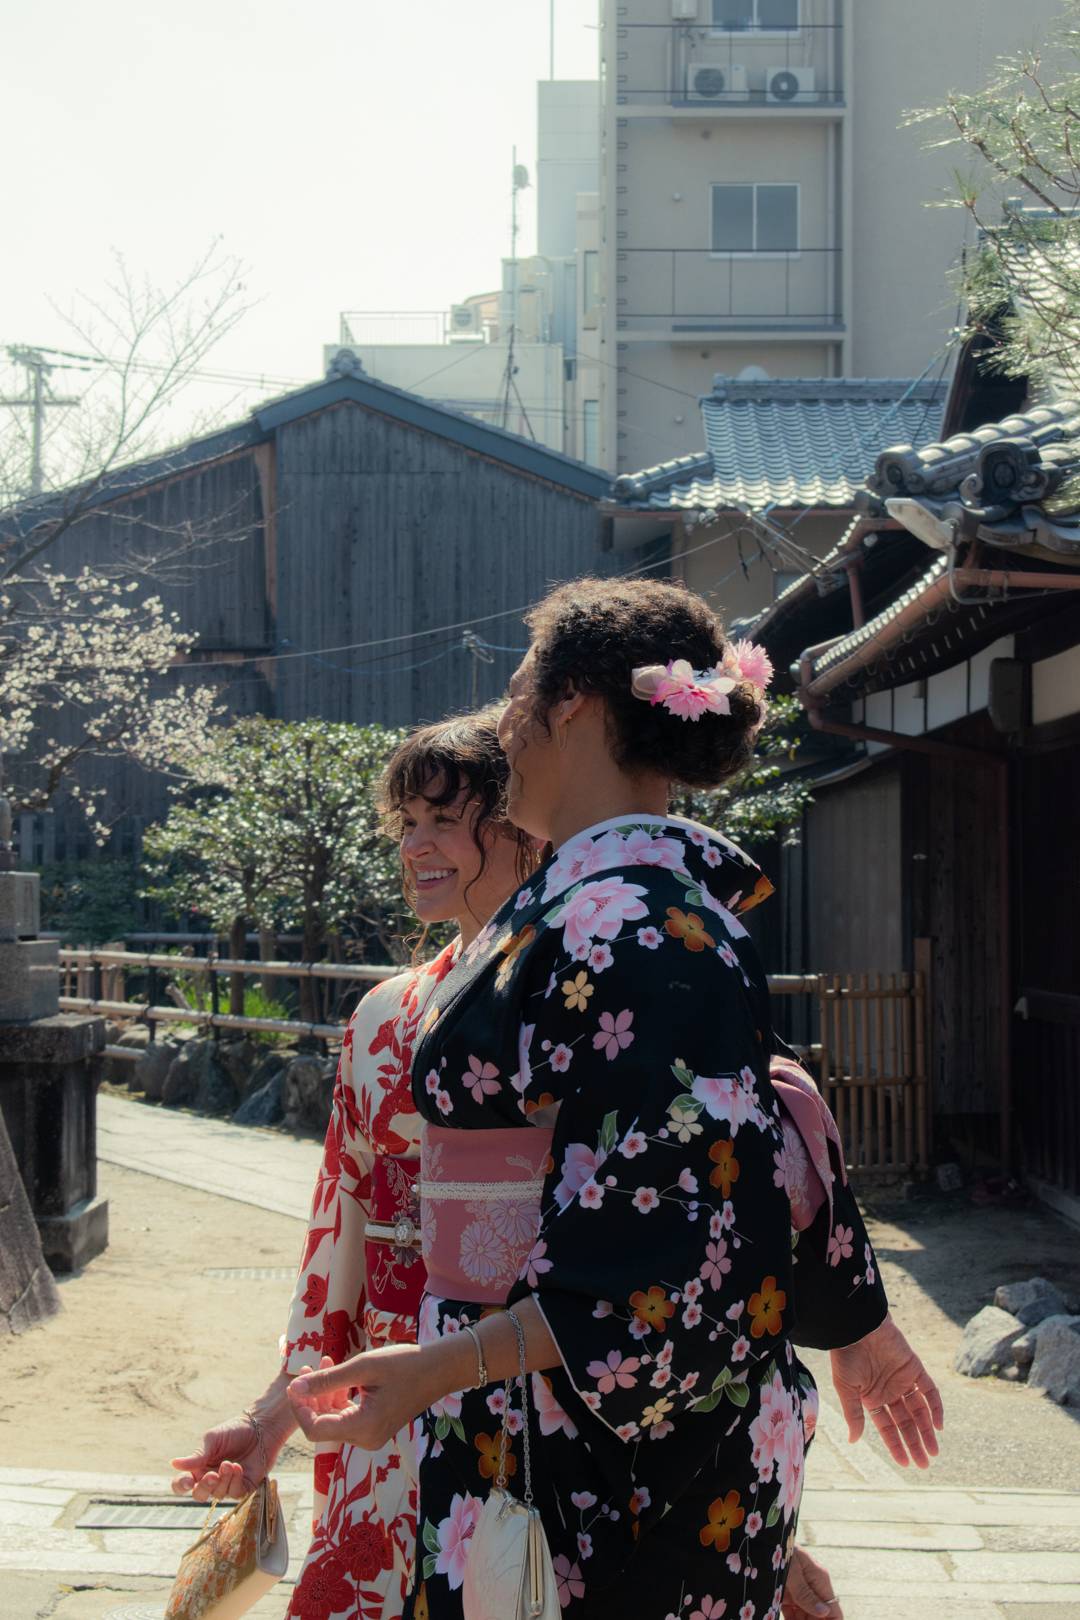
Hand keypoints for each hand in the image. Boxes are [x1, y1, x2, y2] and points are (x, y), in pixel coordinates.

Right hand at [170, 1371, 295, 1500]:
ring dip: (223, 1480)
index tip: (188, 1481)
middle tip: (212, 1475)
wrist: (261, 1427)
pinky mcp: (244, 1487)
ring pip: (218, 1495)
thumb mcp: (212, 1440)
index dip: (181, 1486)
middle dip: (204, 1487)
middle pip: (200, 1495)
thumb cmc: (234, 1430)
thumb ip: (196, 1456)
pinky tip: (238, 1468)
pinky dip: (235, 1481)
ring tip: (229, 1463)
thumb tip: (173, 1463)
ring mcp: (228, 1484)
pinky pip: (235, 1494)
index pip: (182, 1483)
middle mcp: (211, 1479)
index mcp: (199, 1468)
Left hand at [288, 1341, 459, 1451]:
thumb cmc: (404, 1363)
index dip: (300, 1408)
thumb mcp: (363, 1367)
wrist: (439, 1368)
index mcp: (363, 1428)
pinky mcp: (375, 1427)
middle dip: (312, 1397)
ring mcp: (371, 1435)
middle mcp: (366, 1439)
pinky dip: (338, 1397)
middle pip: (323, 1426)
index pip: (315, 1430)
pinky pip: (347, 1417)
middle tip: (310, 1366)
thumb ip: (328, 1380)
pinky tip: (339, 1374)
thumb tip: (295, 1388)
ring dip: (325, 1394)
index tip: (295, 1382)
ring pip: (334, 1420)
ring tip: (326, 1362)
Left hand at [782, 1546, 840, 1619]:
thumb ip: (806, 1593)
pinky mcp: (786, 1593)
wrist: (763, 1538)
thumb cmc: (780, 1550)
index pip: (834, 1611)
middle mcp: (812, 1587)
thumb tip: (824, 1612)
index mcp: (820, 1580)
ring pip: (806, 1616)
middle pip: (820, 1616)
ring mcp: (799, 1591)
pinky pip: (792, 1614)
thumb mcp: (792, 1572)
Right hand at [830, 1312, 943, 1468]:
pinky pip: (929, 1390)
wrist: (857, 1327)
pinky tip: (938, 1425)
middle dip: (914, 1443)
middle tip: (924, 1464)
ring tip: (933, 1451)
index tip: (905, 1464)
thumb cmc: (846, 1357)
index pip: (887, 1427)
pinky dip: (935, 1407)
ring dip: (927, 1430)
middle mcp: (889, 1392)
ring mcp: (903, 1381)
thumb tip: (854, 1441)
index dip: (896, 1445)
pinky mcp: (914, 1368)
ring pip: (919, 1410)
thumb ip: (854, 1414)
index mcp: (871, 1399)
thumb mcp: (846, 1389)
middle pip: (906, 1422)